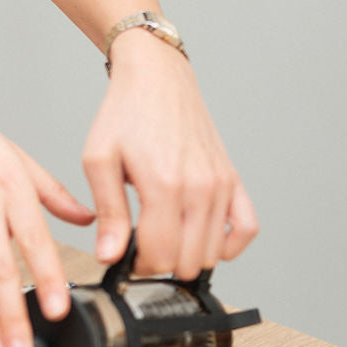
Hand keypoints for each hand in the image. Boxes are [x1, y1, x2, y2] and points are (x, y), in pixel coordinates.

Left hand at [82, 31, 257, 278]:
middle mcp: (199, 187)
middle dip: (159, 264)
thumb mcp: (99, 161)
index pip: (159, 255)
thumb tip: (109, 255)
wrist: (157, 79)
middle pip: (187, 261)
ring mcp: (221, 184)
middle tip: (140, 246)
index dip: (136, 267)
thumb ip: (108, 212)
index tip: (123, 256)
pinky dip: (228, 245)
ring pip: (213, 253)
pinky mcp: (233, 179)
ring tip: (164, 237)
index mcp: (164, 184)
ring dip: (187, 256)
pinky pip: (247, 229)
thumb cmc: (126, 114)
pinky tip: (202, 238)